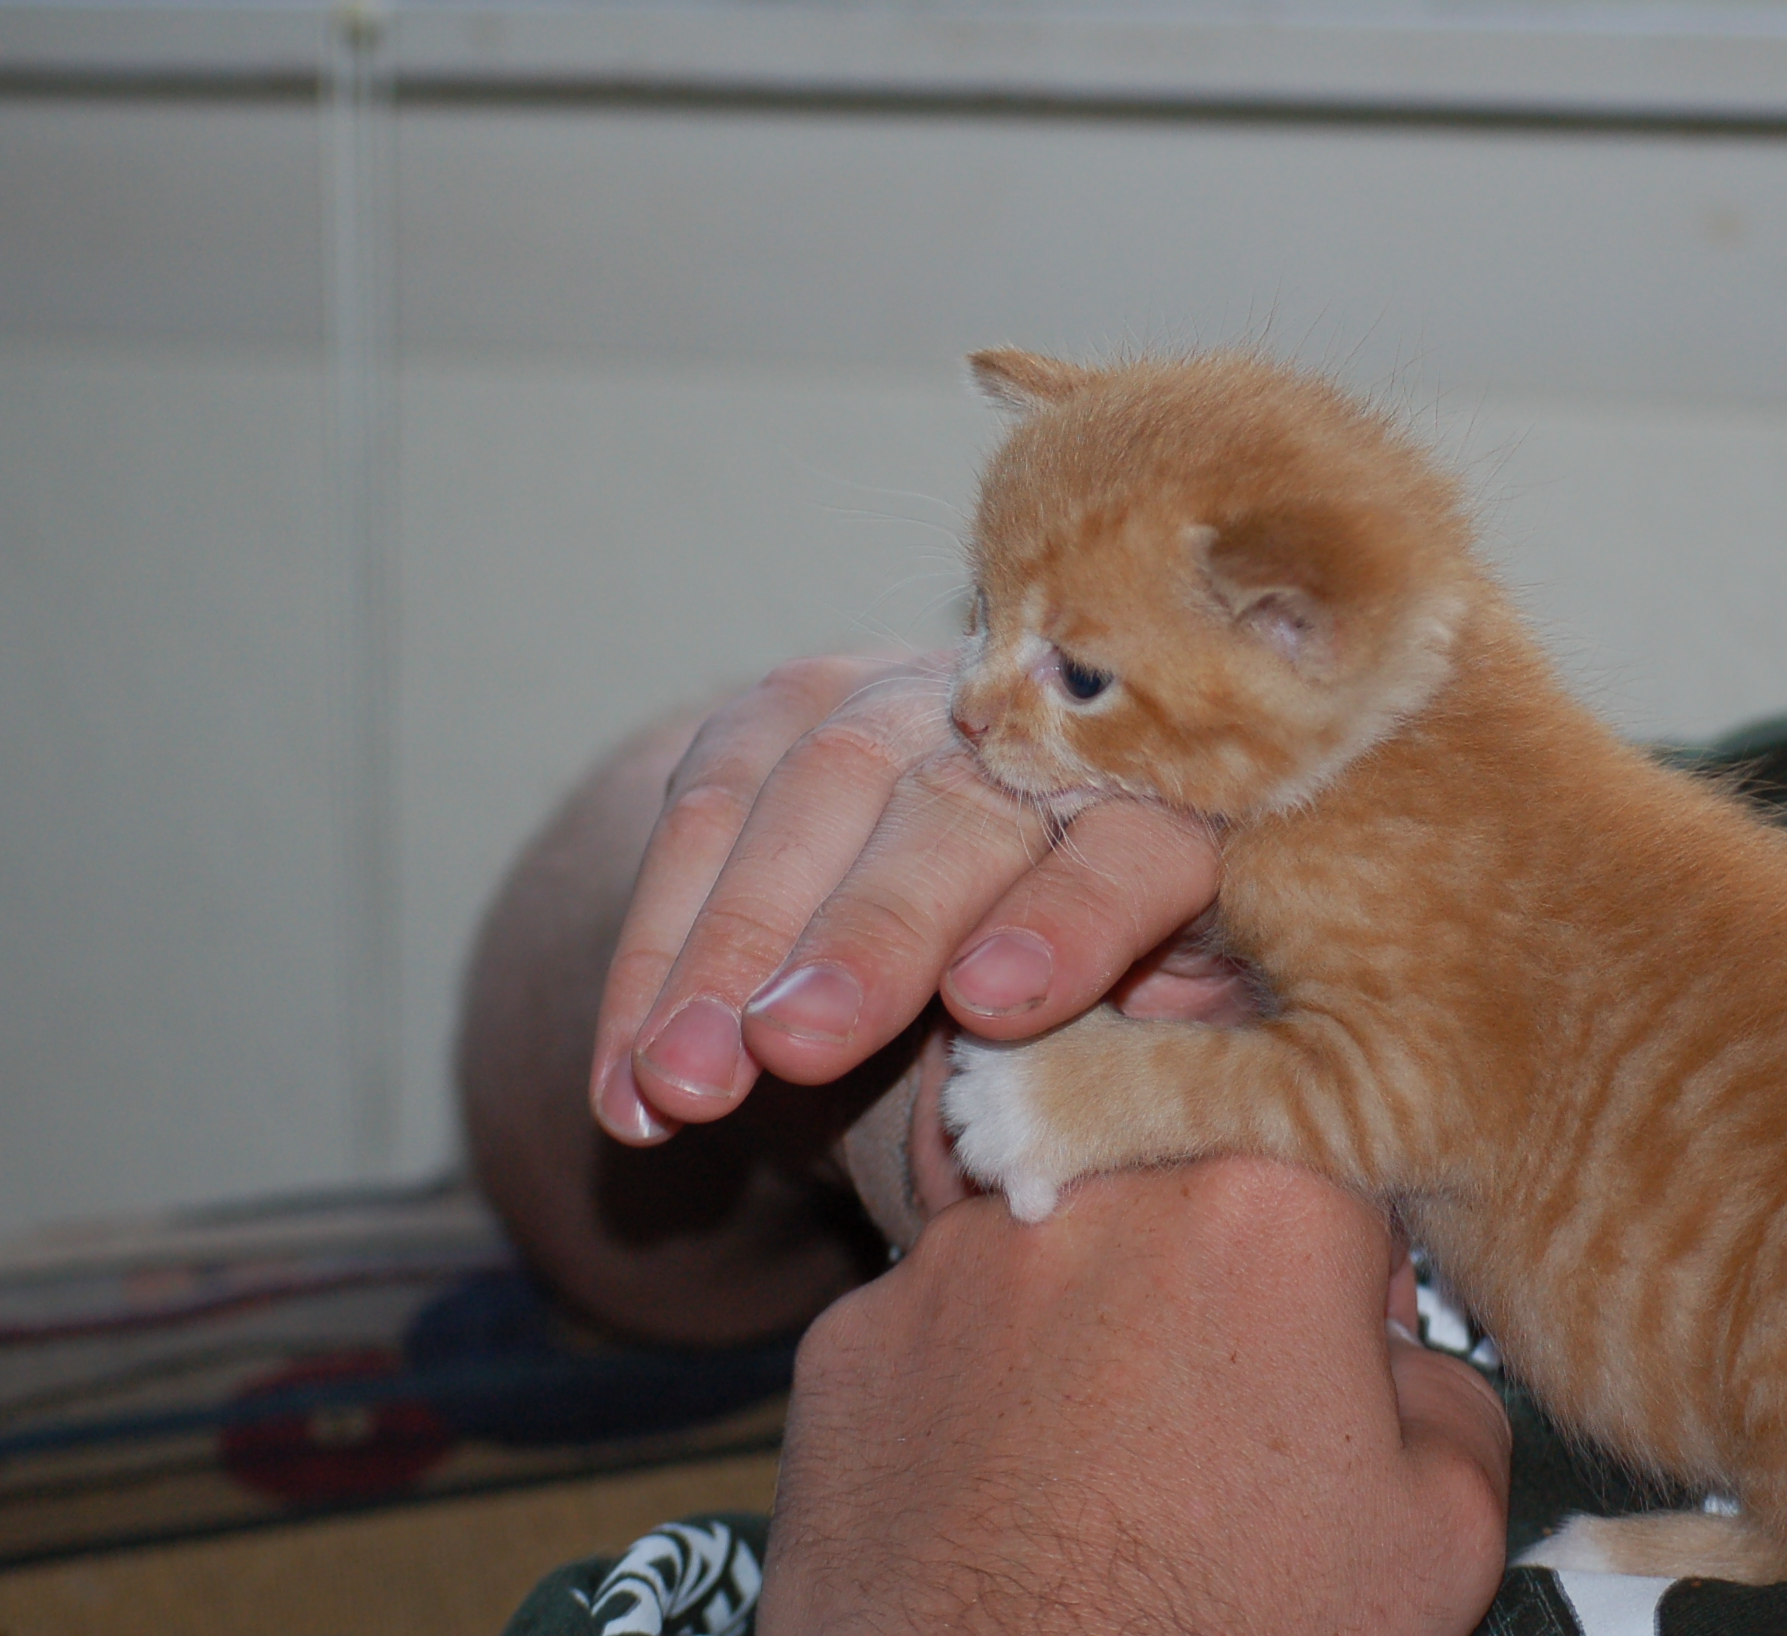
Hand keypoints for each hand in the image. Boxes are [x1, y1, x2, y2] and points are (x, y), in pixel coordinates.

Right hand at [590, 654, 1229, 1144]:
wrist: (977, 854)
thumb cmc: (1091, 972)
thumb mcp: (1159, 1007)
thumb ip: (1161, 1039)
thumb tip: (1140, 1081)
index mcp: (1163, 802)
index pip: (1132, 848)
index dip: (1072, 918)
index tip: (995, 1002)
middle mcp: (1028, 726)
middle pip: (951, 814)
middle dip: (866, 933)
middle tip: (799, 1045)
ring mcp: (895, 701)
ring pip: (800, 807)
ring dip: (725, 958)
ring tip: (683, 1085)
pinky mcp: (776, 712)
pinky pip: (694, 823)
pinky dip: (647, 961)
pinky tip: (624, 1084)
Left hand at [756, 1159, 1513, 1635]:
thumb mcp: (1443, 1539)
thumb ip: (1451, 1392)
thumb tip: (1398, 1363)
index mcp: (1267, 1201)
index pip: (1332, 1159)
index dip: (1347, 1263)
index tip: (1335, 1345)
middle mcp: (1097, 1188)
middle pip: (1178, 1189)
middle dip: (1207, 1280)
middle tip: (1220, 1412)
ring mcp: (951, 1259)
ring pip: (1050, 1250)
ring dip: (1085, 1327)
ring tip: (1104, 1476)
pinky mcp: (849, 1339)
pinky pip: (936, 1333)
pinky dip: (972, 1395)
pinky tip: (1005, 1499)